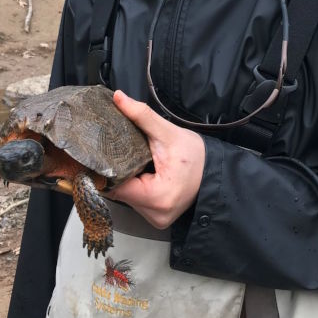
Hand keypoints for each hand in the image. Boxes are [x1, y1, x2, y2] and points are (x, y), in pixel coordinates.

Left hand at [105, 90, 205, 228]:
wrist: (217, 172)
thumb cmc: (197, 156)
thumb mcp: (168, 133)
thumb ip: (142, 116)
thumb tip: (118, 98)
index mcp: (157, 197)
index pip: (115, 185)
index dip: (106, 167)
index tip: (101, 151)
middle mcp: (155, 214)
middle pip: (119, 192)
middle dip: (116, 171)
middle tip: (114, 151)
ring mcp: (156, 219)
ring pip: (126, 197)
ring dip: (125, 179)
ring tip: (129, 161)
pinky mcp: (157, 217)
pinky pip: (136, 200)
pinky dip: (135, 186)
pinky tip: (139, 172)